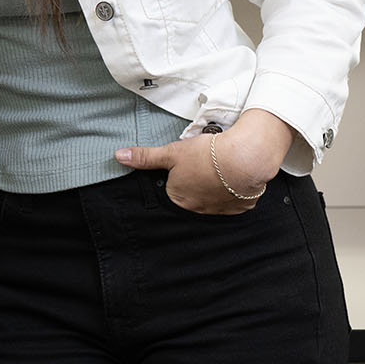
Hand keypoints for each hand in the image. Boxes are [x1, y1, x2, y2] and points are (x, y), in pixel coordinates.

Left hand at [117, 108, 293, 213]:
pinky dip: (232, 189)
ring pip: (213, 197)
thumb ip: (145, 157)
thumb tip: (119, 156)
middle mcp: (199, 210)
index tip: (185, 164)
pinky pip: (233, 200)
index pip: (171, 188)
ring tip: (218, 168)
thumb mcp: (171, 152)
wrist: (245, 159)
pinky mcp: (241, 207)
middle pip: (192, 194)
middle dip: (195, 181)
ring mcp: (221, 211)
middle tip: (203, 164)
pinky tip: (232, 177)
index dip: (177, 173)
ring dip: (214, 186)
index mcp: (179, 199)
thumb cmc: (207, 156)